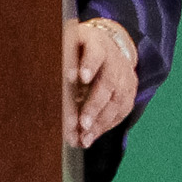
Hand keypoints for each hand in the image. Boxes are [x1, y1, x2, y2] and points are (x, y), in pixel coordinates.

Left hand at [68, 17, 138, 147]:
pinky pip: (122, 110)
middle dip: (94, 105)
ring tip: (84, 138)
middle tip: (82, 124)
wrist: (107, 46)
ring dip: (100, 122)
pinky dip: (106, 126)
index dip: (89, 65)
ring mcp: (125, 75)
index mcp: (97, 43)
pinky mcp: (130, 90)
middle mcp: (115, 59)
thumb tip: (51, 85)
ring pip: (117, 100)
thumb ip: (62, 63)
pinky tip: (92, 136)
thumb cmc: (78, 50)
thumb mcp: (68, 47)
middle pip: (108, 82)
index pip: (95, 53)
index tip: (80, 78)